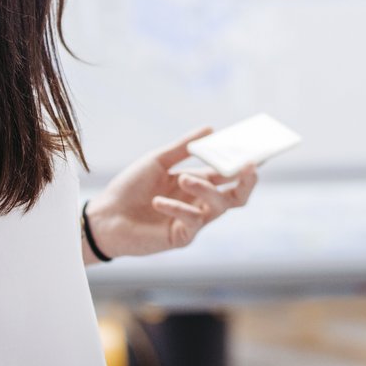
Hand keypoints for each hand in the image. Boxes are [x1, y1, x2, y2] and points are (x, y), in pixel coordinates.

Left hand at [84, 129, 258, 259]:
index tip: (260, 150)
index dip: (245, 162)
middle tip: (251, 167)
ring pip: (217, 206)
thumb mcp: (157, 161)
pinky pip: (191, 221)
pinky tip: (158, 201)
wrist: (104, 216)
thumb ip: (183, 147)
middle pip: (236, 195)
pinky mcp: (181, 237)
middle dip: (247, 182)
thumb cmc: (130, 187)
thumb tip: (211, 129)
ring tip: (184, 178)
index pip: (228, 172)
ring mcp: (193, 221)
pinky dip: (177, 208)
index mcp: (197, 182)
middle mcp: (200, 202)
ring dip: (205, 190)